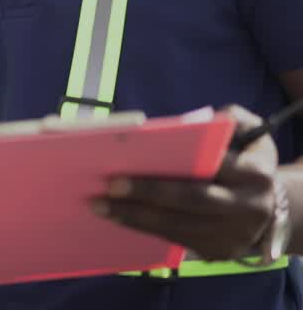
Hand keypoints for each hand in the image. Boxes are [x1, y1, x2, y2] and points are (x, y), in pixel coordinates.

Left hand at [92, 105, 279, 259]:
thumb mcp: (250, 134)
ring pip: (179, 227)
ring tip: (99, 206)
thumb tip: (206, 119)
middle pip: (192, 201)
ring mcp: (235, 235)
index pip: (211, 169)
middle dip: (147, 194)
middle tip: (107, 187)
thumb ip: (231, 120)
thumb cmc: (245, 159)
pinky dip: (145, 229)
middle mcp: (249, 207)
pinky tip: (117, 218)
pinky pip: (176, 241)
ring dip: (135, 217)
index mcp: (255, 173)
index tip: (130, 161)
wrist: (270, 205)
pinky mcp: (220, 251)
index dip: (174, 167)